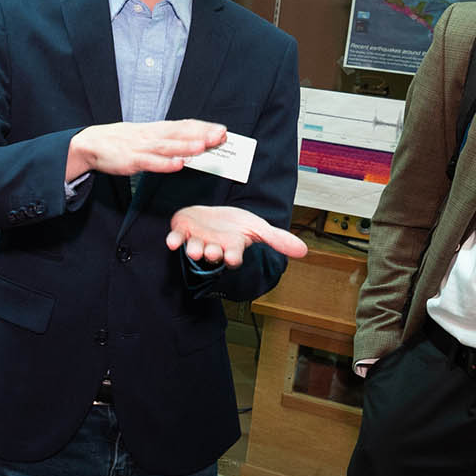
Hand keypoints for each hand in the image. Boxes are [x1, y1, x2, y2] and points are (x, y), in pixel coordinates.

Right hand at [65, 119, 225, 179]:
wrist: (92, 143)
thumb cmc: (122, 141)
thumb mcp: (146, 135)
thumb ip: (168, 139)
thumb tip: (192, 141)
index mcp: (157, 129)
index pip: (184, 125)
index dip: (204, 127)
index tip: (222, 130)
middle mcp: (152, 135)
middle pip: (180, 133)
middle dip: (202, 134)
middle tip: (222, 135)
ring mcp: (142, 147)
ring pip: (168, 146)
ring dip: (186, 146)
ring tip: (204, 146)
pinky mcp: (132, 160)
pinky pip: (150, 163)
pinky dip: (165, 164)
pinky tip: (178, 165)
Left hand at [165, 205, 308, 267]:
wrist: (216, 216)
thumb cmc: (236, 225)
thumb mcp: (259, 228)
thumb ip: (278, 240)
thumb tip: (304, 252)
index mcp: (232, 247)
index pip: (233, 255)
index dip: (233, 258)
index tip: (233, 258)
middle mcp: (213, 247)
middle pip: (212, 253)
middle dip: (211, 253)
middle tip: (211, 252)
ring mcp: (197, 239)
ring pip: (193, 248)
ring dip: (193, 249)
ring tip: (194, 249)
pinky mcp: (182, 231)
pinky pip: (176, 238)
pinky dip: (173, 240)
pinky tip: (171, 241)